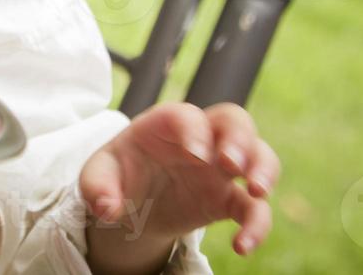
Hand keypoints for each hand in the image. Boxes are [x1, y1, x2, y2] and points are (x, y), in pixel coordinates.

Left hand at [80, 102, 278, 274]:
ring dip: (264, 169)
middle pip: (235, 121)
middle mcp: (200, 139)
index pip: (187, 115)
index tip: (195, 154)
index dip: (195, 131)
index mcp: (166, 124)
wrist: (132, 202)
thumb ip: (97, 187)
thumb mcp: (97, 176)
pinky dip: (257, 225)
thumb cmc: (118, 174)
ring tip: (257, 191)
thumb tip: (106, 208)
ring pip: (259, 154)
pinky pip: (254, 208)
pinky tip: (242, 246)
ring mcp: (219, 168)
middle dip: (240, 138)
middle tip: (232, 164)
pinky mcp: (229, 199)